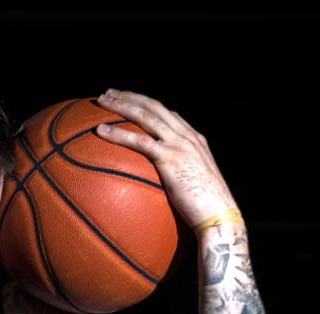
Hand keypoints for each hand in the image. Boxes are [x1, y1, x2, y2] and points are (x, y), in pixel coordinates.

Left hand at [93, 88, 236, 227]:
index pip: (167, 114)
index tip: (130, 101)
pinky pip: (139, 141)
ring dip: (121, 105)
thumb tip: (165, 184)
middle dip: (130, 96)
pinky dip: (118, 134)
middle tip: (109, 93)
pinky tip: (100, 131)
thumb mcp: (194, 184)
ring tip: (101, 102)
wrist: (219, 215)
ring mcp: (180, 145)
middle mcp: (187, 136)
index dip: (147, 104)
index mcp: (194, 139)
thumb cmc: (206, 208)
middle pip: (154, 107)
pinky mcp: (171, 158)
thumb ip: (180, 175)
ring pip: (146, 116)